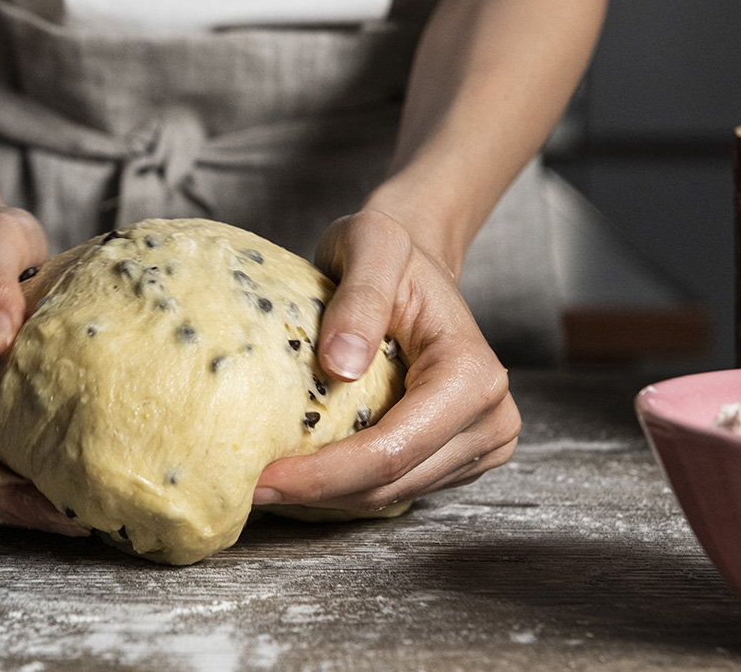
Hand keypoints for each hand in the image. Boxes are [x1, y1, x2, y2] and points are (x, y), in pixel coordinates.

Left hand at [253, 210, 519, 509]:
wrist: (417, 261)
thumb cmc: (392, 249)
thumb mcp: (371, 246)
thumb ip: (360, 299)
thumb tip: (341, 365)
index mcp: (473, 376)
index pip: (392, 449)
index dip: (325, 474)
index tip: (262, 477)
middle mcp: (491, 418)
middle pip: (391, 482)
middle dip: (318, 491)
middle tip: (249, 486)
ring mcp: (480, 444)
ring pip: (391, 495)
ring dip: (327, 495)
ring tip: (269, 479)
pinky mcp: (457, 457)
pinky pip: (394, 488)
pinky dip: (345, 485)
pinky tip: (303, 468)